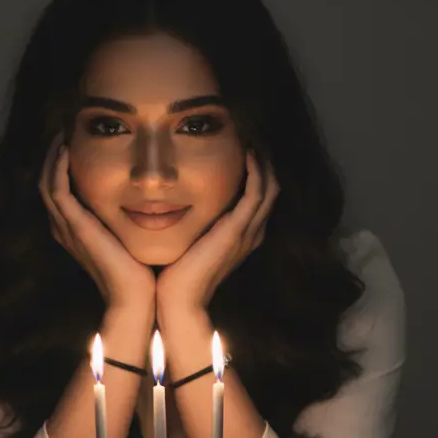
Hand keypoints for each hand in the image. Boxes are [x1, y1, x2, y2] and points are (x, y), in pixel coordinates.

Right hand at [39, 133, 155, 311]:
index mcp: (78, 230)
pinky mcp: (75, 228)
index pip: (61, 189)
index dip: (64, 164)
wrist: (139, 300)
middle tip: (66, 127)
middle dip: (53, 154)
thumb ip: (136, 216)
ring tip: (62, 132)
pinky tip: (66, 149)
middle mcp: (67, 228)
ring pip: (46, 183)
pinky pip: (56, 191)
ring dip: (51, 156)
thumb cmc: (144, 272)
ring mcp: (67, 229)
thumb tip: (156, 194)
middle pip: (47, 182)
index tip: (79, 139)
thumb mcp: (135, 235)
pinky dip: (57, 168)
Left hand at [156, 150, 279, 313]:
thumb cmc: (173, 276)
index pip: (258, 197)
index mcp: (240, 237)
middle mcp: (249, 233)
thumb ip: (188, 224)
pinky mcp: (238, 231)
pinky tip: (249, 152)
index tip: (244, 146)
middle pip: (271, 189)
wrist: (176, 302)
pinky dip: (257, 171)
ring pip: (270, 188)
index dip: (257, 171)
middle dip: (265, 161)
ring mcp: (247, 232)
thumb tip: (167, 203)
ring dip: (265, 161)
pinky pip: (257, 193)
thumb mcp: (186, 242)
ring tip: (255, 137)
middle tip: (254, 135)